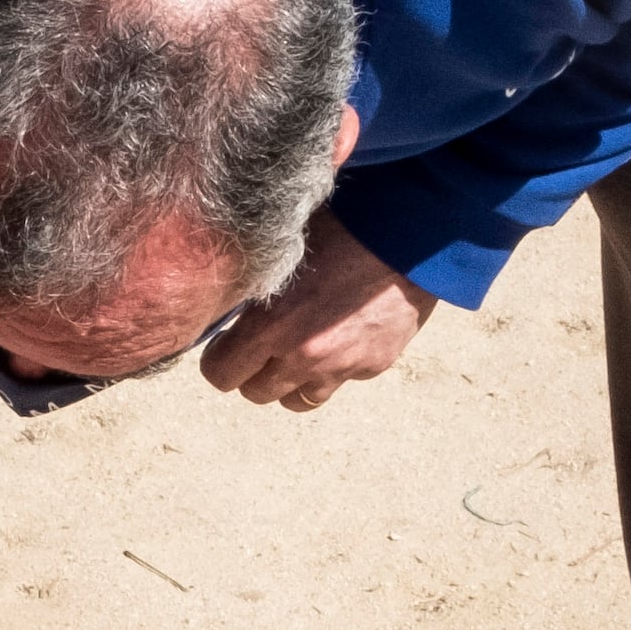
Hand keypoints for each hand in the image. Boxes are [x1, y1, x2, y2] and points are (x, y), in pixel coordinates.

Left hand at [195, 211, 432, 412]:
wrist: (411, 235)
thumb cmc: (343, 228)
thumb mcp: (284, 250)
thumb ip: (255, 286)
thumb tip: (229, 305)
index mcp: (271, 324)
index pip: (219, 373)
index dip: (220, 358)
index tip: (229, 342)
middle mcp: (303, 355)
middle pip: (255, 394)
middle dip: (252, 372)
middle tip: (261, 345)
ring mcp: (341, 367)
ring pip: (296, 401)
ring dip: (289, 381)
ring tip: (296, 350)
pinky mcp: (372, 366)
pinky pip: (339, 381)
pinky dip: (334, 368)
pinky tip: (340, 334)